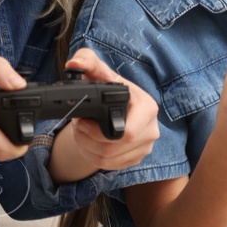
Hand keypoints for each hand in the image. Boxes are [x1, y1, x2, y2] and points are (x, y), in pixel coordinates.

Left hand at [53, 47, 159, 172]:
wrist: (115, 106)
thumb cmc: (108, 87)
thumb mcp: (98, 72)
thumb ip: (87, 61)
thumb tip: (75, 64)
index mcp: (147, 108)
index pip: (127, 133)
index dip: (98, 131)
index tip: (83, 120)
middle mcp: (151, 130)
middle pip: (114, 149)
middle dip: (88, 138)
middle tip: (79, 125)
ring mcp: (144, 147)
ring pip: (108, 159)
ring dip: (87, 147)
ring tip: (82, 131)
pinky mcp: (135, 159)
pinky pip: (109, 166)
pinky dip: (92, 156)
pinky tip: (88, 142)